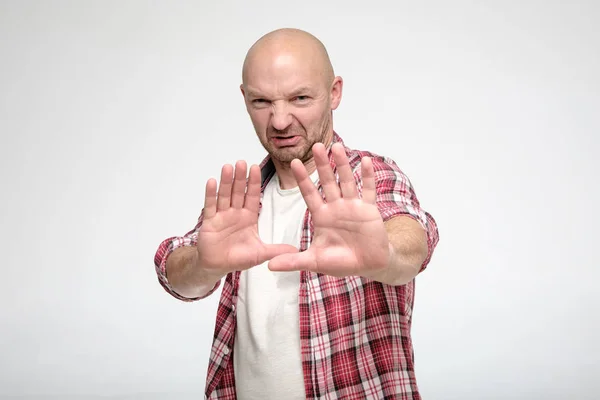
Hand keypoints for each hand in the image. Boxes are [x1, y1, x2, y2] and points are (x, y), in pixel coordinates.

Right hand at [196, 161, 297, 279]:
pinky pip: (210, 206)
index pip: (252, 196)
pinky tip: (212, 181)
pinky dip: (211, 194)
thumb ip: (276, 250)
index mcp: (249, 217)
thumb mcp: (260, 253)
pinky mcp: (209, 222)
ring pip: (224, 195)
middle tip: (242, 162)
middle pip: (238, 192)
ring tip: (228, 167)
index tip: (256, 168)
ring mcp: (222, 216)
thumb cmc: (237, 258)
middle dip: (240, 178)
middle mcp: (235, 213)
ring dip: (226, 181)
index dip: (254, 182)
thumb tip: (297, 251)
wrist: (216, 266)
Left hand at [268, 143, 390, 277]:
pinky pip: (368, 190)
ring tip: (337, 146)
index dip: (302, 179)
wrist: (369, 266)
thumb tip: (268, 266)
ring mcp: (353, 206)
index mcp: (322, 216)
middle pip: (327, 181)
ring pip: (346, 181)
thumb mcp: (315, 261)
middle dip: (322, 164)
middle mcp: (336, 207)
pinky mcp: (369, 209)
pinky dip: (368, 177)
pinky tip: (366, 161)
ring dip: (342, 164)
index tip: (294, 162)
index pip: (309, 193)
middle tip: (316, 145)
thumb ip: (293, 261)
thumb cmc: (342, 263)